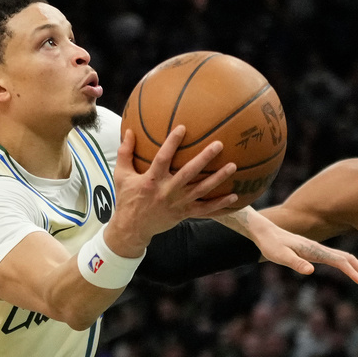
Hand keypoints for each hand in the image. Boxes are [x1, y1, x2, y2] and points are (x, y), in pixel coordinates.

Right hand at [106, 126, 238, 255]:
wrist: (133, 228)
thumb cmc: (128, 198)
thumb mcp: (122, 175)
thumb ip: (125, 153)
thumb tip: (130, 130)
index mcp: (152, 180)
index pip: (163, 158)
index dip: (172, 143)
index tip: (183, 128)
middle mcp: (167, 191)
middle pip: (189, 173)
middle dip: (204, 158)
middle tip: (218, 145)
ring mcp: (178, 203)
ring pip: (202, 190)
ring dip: (218, 179)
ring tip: (233, 166)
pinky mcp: (185, 214)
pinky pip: (206, 210)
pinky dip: (220, 205)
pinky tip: (235, 197)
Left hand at [247, 216, 357, 285]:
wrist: (265, 232)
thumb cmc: (271, 245)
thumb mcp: (280, 256)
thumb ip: (295, 263)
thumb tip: (311, 271)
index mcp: (315, 251)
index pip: (340, 261)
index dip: (353, 272)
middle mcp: (320, 249)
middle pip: (349, 258)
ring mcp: (319, 250)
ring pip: (345, 258)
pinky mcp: (316, 252)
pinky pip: (338, 258)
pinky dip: (349, 265)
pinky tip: (351, 272)